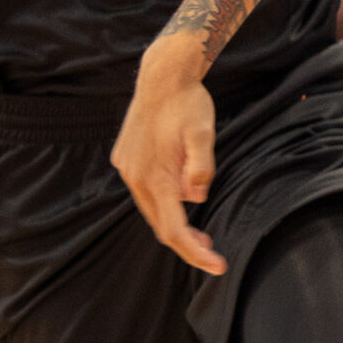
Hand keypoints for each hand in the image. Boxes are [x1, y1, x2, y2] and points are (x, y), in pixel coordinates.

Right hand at [112, 36, 224, 274]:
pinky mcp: (125, 158)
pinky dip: (162, 201)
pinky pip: (145, 189)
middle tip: (212, 251)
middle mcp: (135, 177)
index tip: (218, 266)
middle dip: (186, 242)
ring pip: (151, 207)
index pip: (174, 229)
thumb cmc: (188, 104)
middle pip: (159, 224)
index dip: (195, 253)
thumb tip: (195, 198)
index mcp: (155, 177)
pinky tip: (178, 197)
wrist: (162, 76)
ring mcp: (127, 168)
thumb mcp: (203, 133)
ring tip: (199, 232)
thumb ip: (201, 166)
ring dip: (174, 221)